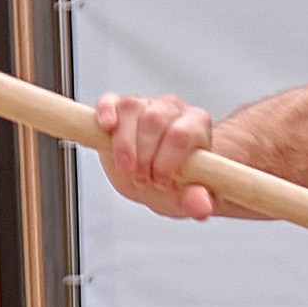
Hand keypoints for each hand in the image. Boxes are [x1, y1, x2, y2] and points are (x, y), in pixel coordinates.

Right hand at [95, 91, 216, 221]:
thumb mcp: (190, 196)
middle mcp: (172, 110)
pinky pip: (111, 101)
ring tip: (127, 167)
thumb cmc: (179, 182)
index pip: (181, 134)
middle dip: (144, 156)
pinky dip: (106, 111)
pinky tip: (106, 126)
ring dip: (124, 143)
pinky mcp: (120, 109)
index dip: (166, 161)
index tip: (161, 182)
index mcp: (197, 125)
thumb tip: (201, 206)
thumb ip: (198, 199)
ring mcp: (146, 105)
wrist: (160, 178)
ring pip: (132, 108)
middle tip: (143, 179)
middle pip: (155, 120)